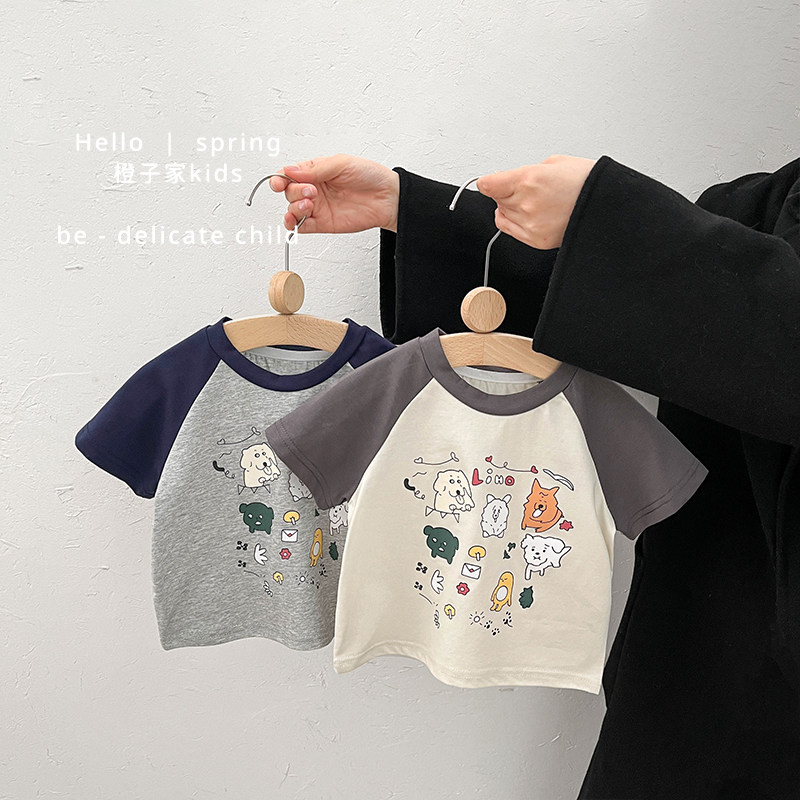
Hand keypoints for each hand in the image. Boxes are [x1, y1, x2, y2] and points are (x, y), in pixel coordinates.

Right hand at [267, 154, 399, 233]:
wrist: (387, 199)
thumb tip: (290, 171)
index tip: (279, 182)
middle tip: (312, 191)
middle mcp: (315, 189)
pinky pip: (301, 227)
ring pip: (292, 210)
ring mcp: (318, 207)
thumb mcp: (341, 163)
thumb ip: (314, 169)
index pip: (289, 175)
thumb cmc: (370, 176)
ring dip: (294, 207)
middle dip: (295, 191)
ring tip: (310, 203)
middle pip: (289, 192)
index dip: (280, 178)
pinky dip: (294, 224)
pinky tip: (297, 220)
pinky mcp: (322, 224)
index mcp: (316, 171)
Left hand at [475, 154, 596, 248]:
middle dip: (505, 192)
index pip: (488, 184)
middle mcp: (526, 203)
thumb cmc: (585, 181)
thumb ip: (525, 172)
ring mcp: (530, 224)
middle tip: (524, 188)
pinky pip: (509, 230)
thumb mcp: (552, 163)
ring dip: (510, 207)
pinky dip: (513, 221)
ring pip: (501, 214)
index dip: (489, 181)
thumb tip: (510, 179)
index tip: (490, 182)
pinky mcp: (535, 240)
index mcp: (528, 179)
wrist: (604, 205)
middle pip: (495, 199)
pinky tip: (528, 213)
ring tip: (533, 201)